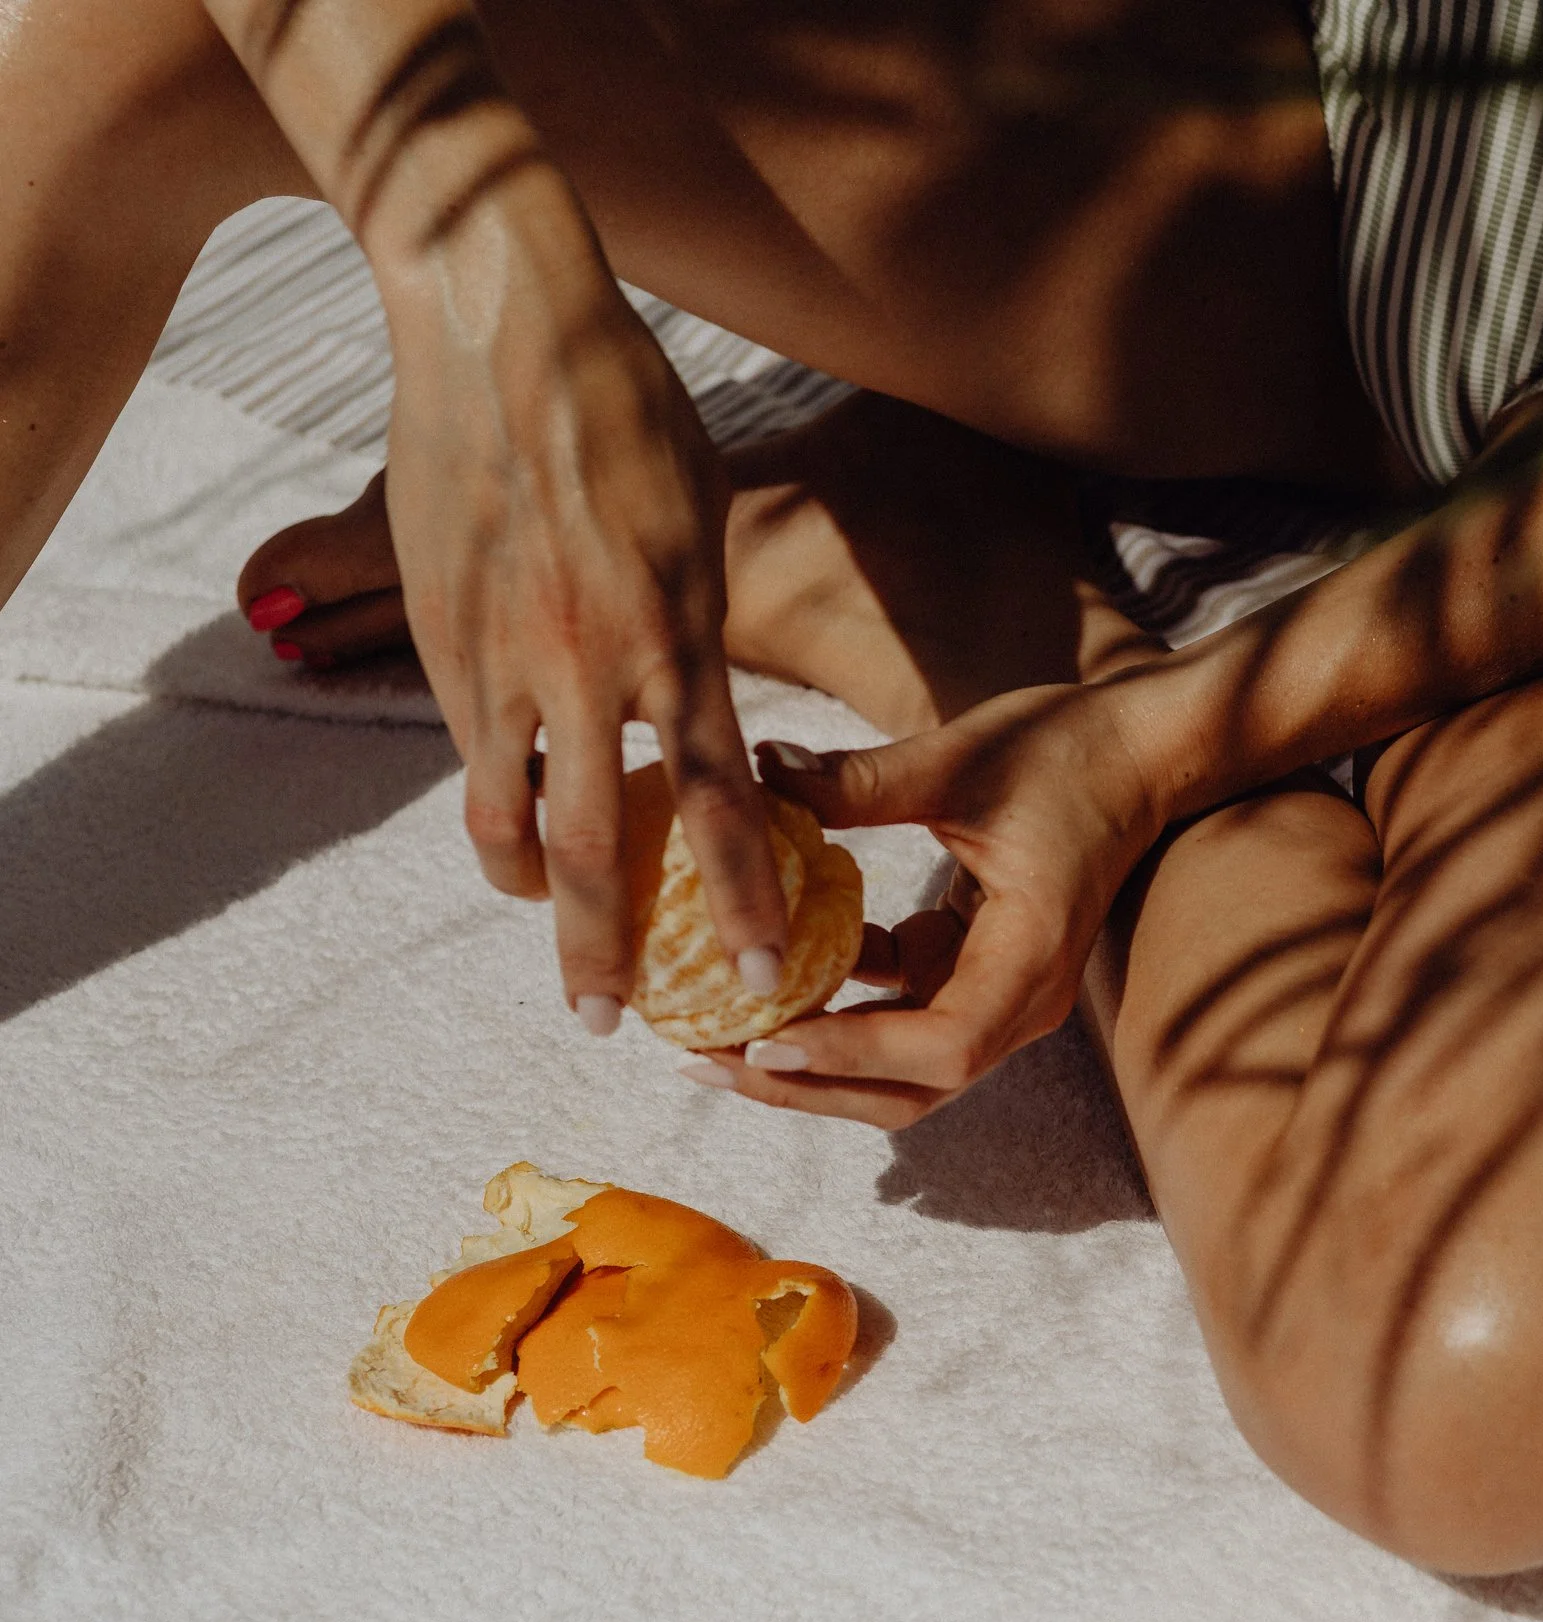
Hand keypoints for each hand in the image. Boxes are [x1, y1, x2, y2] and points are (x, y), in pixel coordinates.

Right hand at [379, 185, 786, 1031]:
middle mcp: (588, 662)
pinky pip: (466, 746)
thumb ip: (699, 633)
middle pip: (596, 847)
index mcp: (678, 635)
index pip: (718, 804)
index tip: (755, 974)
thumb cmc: (632, 413)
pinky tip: (510, 803)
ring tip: (542, 915)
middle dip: (600, 949)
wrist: (506, 329)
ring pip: (503, 815)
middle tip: (604, 1019)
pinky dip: (492, 788)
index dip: (737, 900)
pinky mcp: (434, 634)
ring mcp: (499, 654)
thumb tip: (694, 715)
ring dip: (525, 886)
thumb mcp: (700, 527)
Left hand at [692, 683, 1170, 1125]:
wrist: (1137, 751)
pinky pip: (896, 1013)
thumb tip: (759, 769)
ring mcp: (996, 991)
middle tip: (709, 1065)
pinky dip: (836, 1009)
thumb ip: (862, 780)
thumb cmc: (1067, 750)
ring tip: (720, 1045)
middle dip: (810, 1087)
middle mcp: (1020, 999)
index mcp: (1031, 960)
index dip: (854, 1056)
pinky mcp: (972, 967)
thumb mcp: (963, 759)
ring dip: (815, 1062)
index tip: (768, 1042)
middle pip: (911, 1088)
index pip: (942, 1047)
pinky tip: (768, 980)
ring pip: (899, 1067)